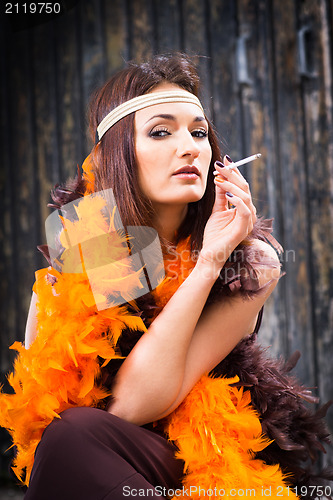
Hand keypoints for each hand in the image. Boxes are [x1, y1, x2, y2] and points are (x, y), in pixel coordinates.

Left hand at [198, 155, 256, 275]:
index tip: (224, 160)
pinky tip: (226, 194)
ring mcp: (248, 221)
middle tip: (219, 165)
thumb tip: (220, 177)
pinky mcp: (244, 229)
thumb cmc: (214, 235)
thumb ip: (221, 196)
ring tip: (219, 178)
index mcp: (244, 208)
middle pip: (244, 188)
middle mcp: (249, 213)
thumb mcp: (216, 210)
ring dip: (231, 185)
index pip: (241, 186)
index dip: (234, 172)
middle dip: (232, 174)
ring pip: (245, 196)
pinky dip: (237, 200)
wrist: (210, 254)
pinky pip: (244, 210)